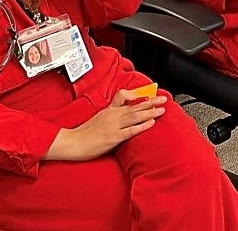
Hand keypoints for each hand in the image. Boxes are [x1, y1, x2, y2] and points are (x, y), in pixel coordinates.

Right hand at [46, 89, 165, 160]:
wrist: (74, 142)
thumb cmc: (85, 133)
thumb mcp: (98, 118)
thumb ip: (111, 114)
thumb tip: (122, 114)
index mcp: (109, 110)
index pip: (125, 97)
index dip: (138, 96)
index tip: (150, 94)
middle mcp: (112, 115)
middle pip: (135, 105)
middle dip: (151, 102)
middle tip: (163, 99)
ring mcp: (113, 126)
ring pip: (135, 116)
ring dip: (150, 112)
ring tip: (162, 109)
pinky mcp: (113, 137)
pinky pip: (130, 130)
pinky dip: (141, 126)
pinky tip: (150, 123)